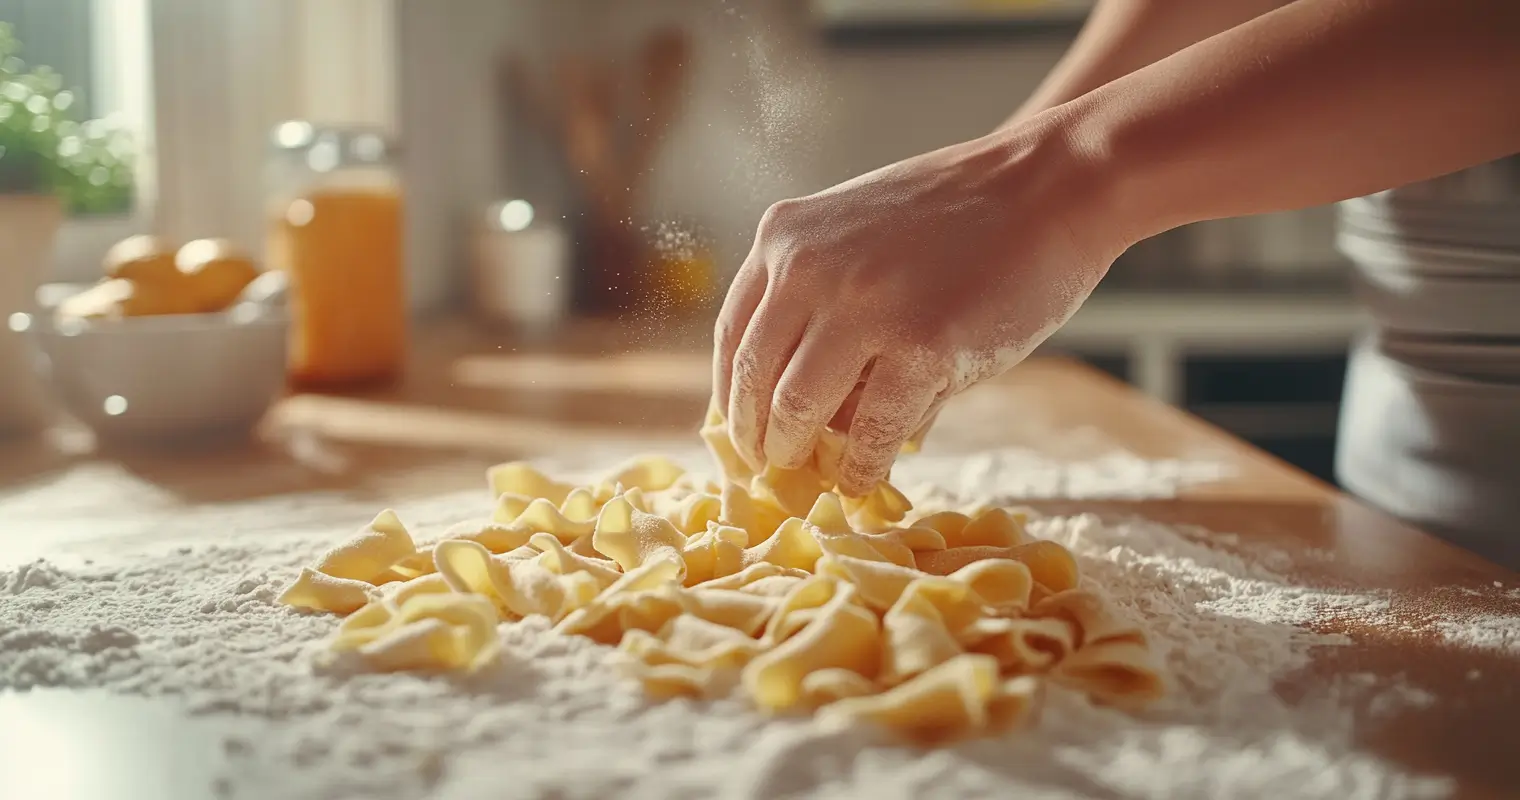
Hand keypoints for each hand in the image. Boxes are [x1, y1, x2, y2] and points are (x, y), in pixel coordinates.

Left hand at [713, 119, 1127, 495]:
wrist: (1049, 186)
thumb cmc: (960, 215)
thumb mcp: (859, 232)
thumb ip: (820, 298)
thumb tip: (796, 405)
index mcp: (784, 237)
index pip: (734, 334)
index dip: (731, 395)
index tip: (740, 430)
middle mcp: (808, 269)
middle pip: (756, 379)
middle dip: (757, 436)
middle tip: (770, 466)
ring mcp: (863, 308)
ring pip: (799, 410)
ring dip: (797, 456)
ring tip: (812, 476)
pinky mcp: (921, 347)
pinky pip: (870, 431)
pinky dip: (861, 467)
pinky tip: (862, 480)